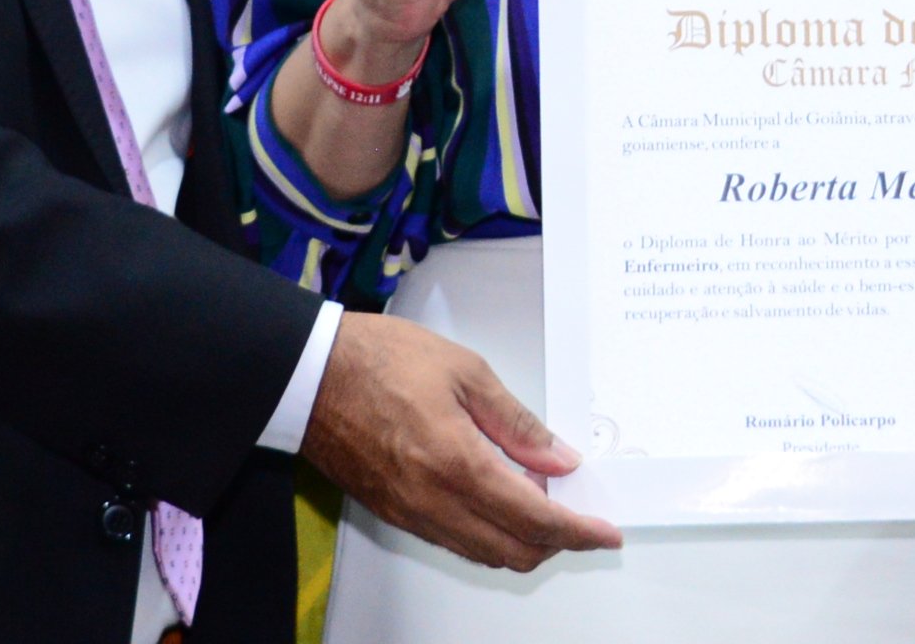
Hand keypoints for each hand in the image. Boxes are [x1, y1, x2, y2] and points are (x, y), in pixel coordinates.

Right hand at [299, 311, 622, 571]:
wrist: (309, 374)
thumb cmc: (377, 361)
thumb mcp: (465, 373)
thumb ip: (517, 423)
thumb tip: (558, 459)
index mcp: (456, 464)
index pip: (534, 520)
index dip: (578, 532)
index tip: (605, 533)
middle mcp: (433, 503)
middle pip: (514, 551)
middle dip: (557, 542)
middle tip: (579, 511)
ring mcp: (411, 515)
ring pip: (484, 553)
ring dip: (522, 539)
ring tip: (542, 498)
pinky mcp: (394, 514)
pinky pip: (454, 541)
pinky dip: (488, 533)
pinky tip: (499, 497)